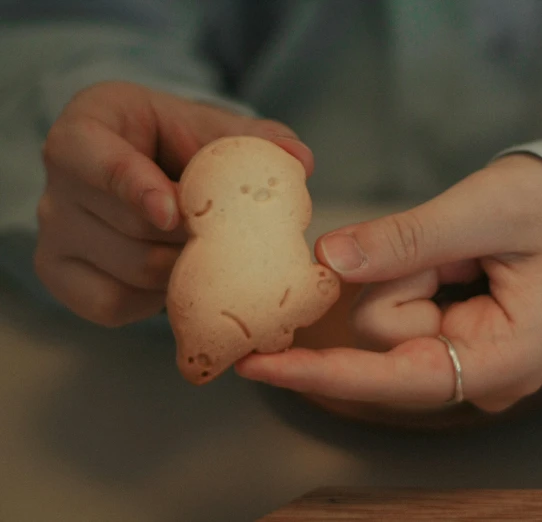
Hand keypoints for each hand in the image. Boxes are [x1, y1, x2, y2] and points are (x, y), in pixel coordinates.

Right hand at [34, 81, 311, 326]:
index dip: (133, 187)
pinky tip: (180, 276)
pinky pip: (113, 305)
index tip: (174, 214)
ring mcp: (54, 233)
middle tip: (231, 237)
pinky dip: (156, 300)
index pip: (91, 157)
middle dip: (189, 238)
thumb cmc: (184, 145)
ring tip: (212, 253)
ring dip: (185, 269)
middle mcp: (57, 182)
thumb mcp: (214, 130)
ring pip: (130, 270)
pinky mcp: (61, 276)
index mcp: (86, 127)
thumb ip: (256, 140)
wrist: (156, 174)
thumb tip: (300, 160)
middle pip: (125, 227)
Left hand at [235, 154, 541, 412]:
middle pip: (388, 338)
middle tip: (457, 245)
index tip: (260, 367)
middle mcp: (481, 376)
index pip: (401, 378)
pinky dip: (411, 278)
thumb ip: (410, 237)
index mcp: (506, 358)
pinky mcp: (451, 344)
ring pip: (388, 321)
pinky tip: (452, 264)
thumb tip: (329, 259)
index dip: (326, 373)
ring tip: (464, 251)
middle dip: (403, 278)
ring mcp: (466, 363)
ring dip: (411, 271)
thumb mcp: (488, 210)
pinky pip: (401, 312)